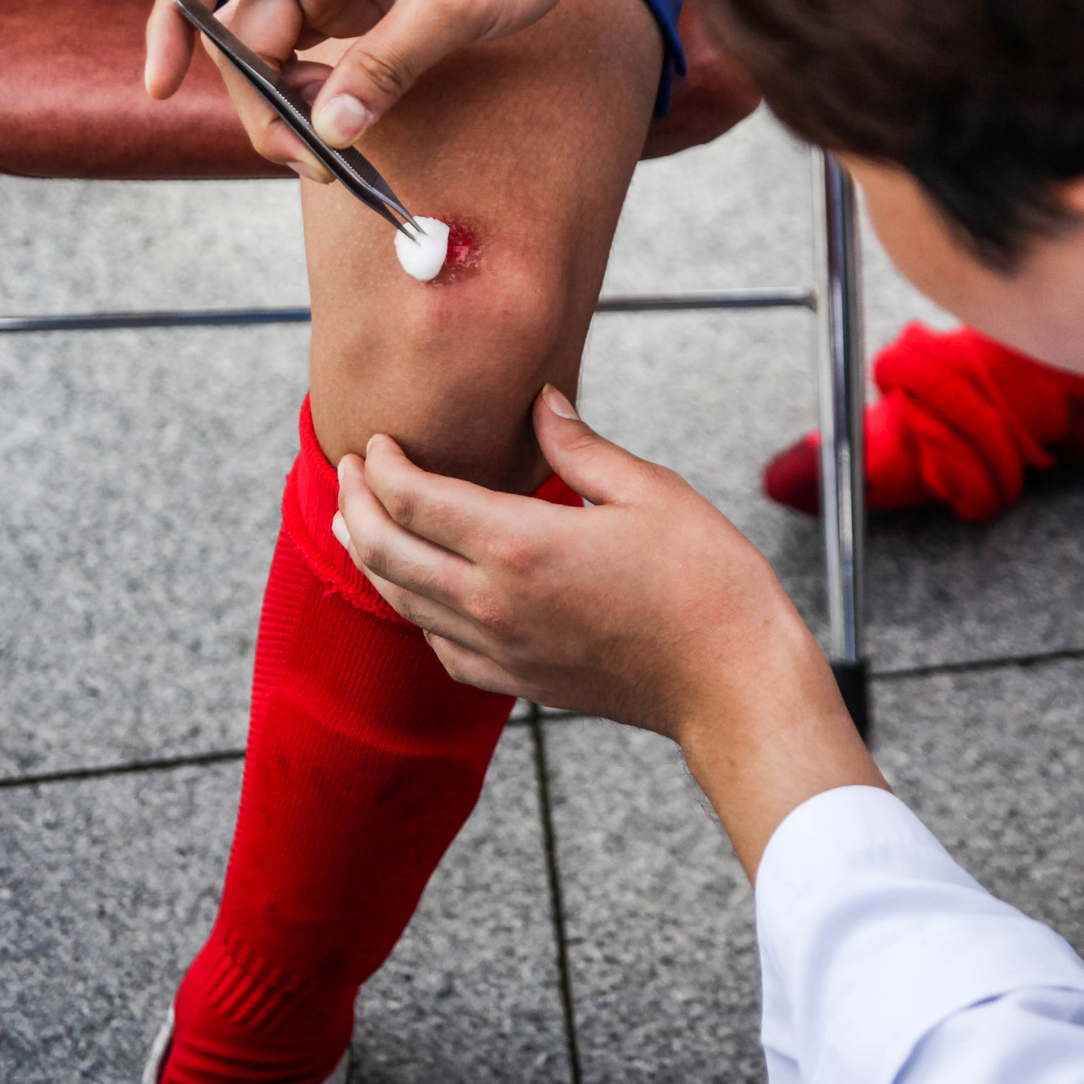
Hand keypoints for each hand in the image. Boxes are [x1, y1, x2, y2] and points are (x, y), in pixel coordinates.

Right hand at [142, 0, 671, 165]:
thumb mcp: (452, 3)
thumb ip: (387, 67)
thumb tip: (330, 130)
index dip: (171, 22)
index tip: (162, 85)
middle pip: (245, 30)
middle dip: (262, 100)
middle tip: (307, 160)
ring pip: (282, 52)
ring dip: (295, 106)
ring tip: (336, 154)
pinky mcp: (366, 1)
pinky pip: (322, 55)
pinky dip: (327, 96)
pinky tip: (350, 128)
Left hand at [331, 388, 885, 877]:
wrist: (732, 680)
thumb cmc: (706, 582)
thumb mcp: (649, 490)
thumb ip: (578, 446)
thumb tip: (541, 402)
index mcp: (520, 543)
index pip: (413, 499)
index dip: (382, 465)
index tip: (378, 441)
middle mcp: (494, 601)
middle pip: (386, 551)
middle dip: (356, 504)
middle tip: (350, 471)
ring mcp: (502, 649)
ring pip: (402, 602)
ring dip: (370, 556)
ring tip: (358, 523)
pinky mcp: (519, 682)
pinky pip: (440, 648)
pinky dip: (415, 612)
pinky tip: (420, 593)